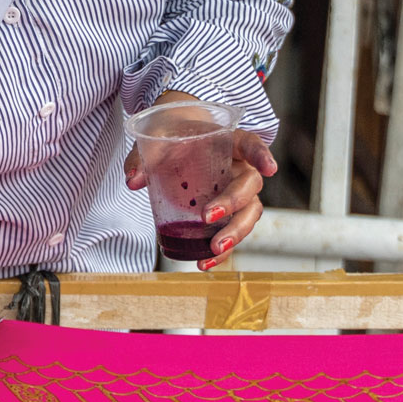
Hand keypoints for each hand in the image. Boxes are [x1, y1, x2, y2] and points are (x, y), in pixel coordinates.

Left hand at [124, 121, 277, 270]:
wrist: (172, 145)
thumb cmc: (170, 138)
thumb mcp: (154, 141)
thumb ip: (143, 157)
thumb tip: (133, 181)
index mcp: (228, 143)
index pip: (250, 144)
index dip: (262, 155)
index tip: (269, 169)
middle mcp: (239, 168)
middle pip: (250, 186)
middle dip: (234, 204)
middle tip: (208, 217)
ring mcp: (236, 193)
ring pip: (249, 214)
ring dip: (234, 234)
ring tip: (213, 249)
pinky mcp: (226, 216)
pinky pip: (231, 234)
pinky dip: (221, 252)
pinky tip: (203, 263)